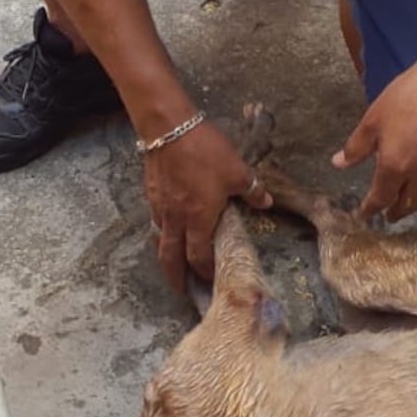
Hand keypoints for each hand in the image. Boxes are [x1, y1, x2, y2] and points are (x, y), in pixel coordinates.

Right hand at [144, 120, 270, 294]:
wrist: (168, 128)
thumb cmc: (205, 151)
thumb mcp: (237, 170)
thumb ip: (251, 189)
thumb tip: (265, 202)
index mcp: (199, 219)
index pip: (199, 256)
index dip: (203, 271)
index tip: (208, 280)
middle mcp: (176, 220)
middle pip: (171, 258)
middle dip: (175, 277)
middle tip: (180, 288)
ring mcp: (160, 207)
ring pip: (161, 239)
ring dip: (168, 253)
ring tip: (173, 260)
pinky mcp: (151, 193)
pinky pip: (156, 220)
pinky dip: (163, 230)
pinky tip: (168, 225)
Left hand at [334, 55, 416, 219]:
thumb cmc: (411, 95)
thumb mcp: (374, 118)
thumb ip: (356, 146)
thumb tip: (339, 163)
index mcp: (396, 166)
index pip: (381, 198)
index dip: (371, 209)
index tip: (366, 214)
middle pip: (409, 204)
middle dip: (397, 212)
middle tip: (390, 214)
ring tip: (411, 191)